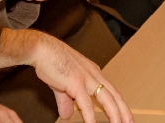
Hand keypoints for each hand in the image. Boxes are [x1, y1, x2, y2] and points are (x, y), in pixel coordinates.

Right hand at [3, 30, 132, 122]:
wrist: (40, 48)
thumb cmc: (50, 60)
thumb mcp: (61, 83)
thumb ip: (66, 101)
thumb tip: (67, 115)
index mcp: (92, 72)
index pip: (112, 91)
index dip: (120, 105)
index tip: (125, 116)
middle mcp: (93, 75)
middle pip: (115, 96)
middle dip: (124, 112)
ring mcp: (86, 78)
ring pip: (107, 99)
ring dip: (115, 115)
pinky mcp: (76, 83)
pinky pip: (86, 103)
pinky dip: (91, 117)